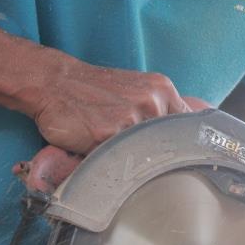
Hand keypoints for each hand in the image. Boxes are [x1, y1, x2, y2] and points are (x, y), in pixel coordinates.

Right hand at [33, 54, 210, 153]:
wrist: (55, 82)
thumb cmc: (94, 91)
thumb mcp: (136, 91)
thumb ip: (158, 113)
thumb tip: (180, 145)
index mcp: (162, 90)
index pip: (188, 127)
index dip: (183, 146)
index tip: (178, 159)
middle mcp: (152, 102)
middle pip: (168, 147)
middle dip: (153, 157)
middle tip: (134, 156)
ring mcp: (131, 119)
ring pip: (142, 156)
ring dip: (129, 160)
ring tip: (111, 149)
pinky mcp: (107, 135)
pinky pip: (116, 161)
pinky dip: (107, 162)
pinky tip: (95, 150)